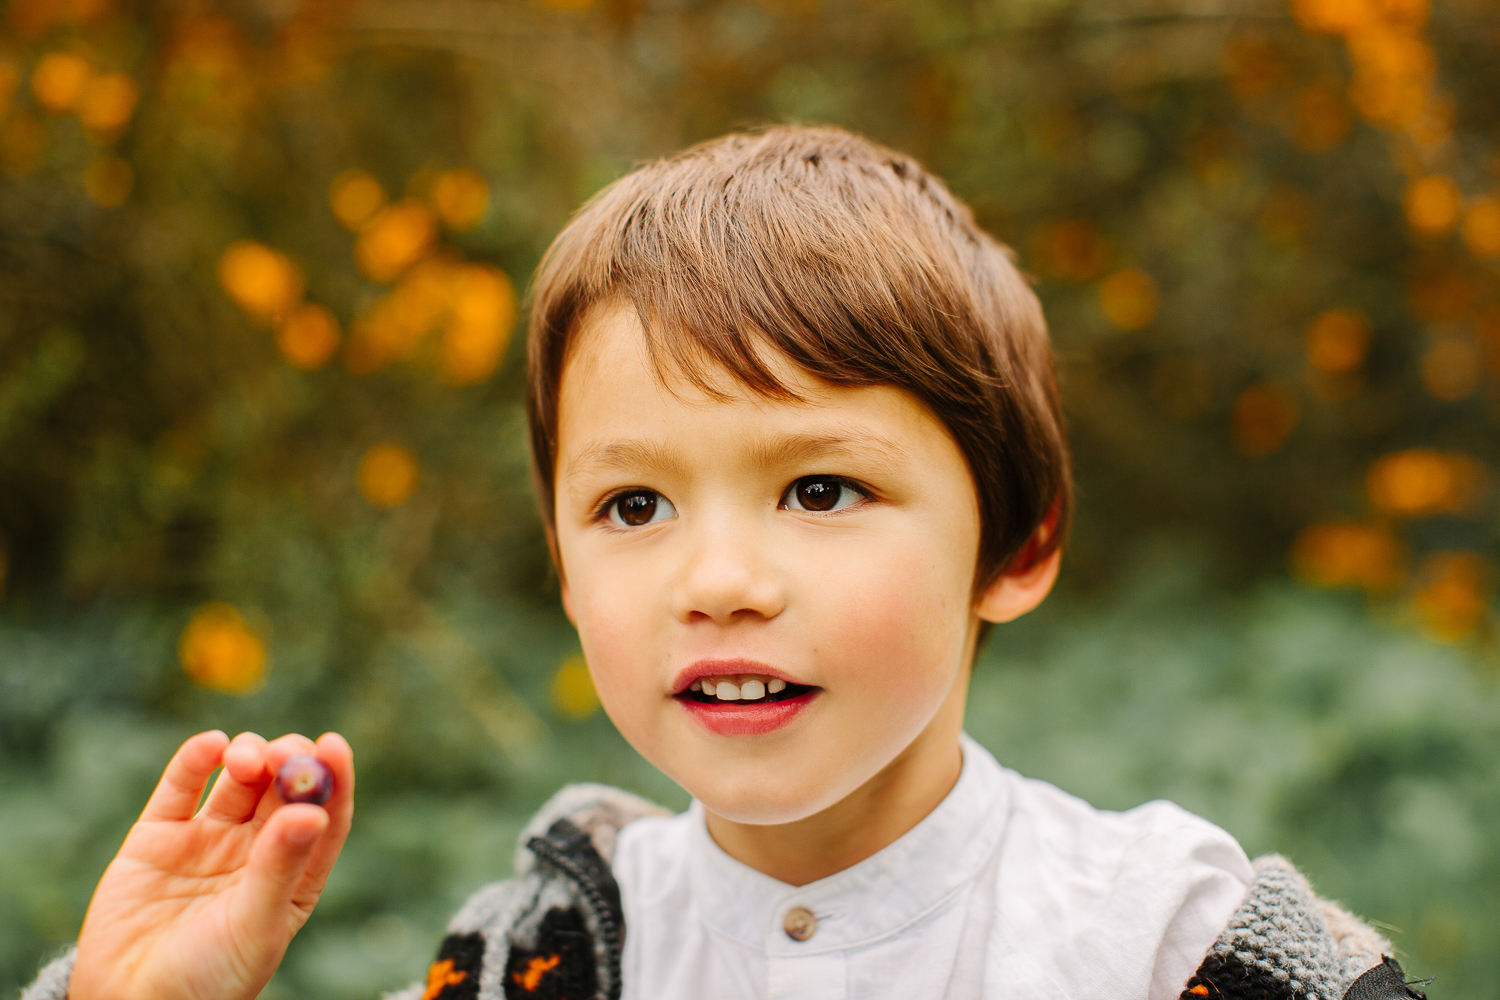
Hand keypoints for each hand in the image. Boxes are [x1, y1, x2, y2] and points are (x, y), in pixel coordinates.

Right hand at [69, 730, 354, 999]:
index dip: (332, 778)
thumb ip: (281, 868)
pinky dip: (196, 758)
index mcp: (294, 874)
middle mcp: (256, 849)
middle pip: (282, 786)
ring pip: (238, 778)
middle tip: (285, 753)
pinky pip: (182, 786)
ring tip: (246, 761)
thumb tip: (315, 812)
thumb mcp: (255, 925)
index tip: (333, 746)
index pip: (324, 815)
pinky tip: (211, 745)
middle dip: (288, 760)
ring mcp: (208, 838)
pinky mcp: (159, 835)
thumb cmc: (209, 979)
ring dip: (248, 754)